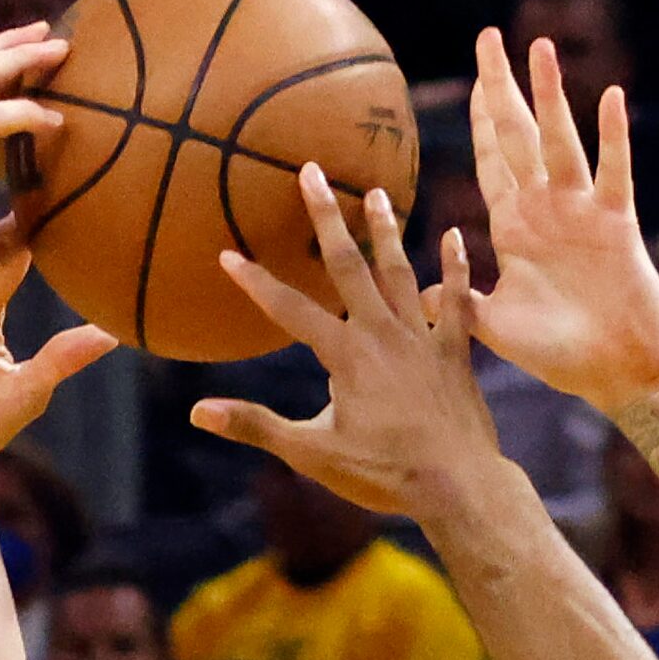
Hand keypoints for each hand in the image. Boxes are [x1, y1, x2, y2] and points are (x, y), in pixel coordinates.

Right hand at [190, 164, 502, 517]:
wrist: (460, 488)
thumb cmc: (385, 476)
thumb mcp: (314, 455)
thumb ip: (257, 427)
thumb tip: (198, 412)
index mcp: (346, 356)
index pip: (290, 309)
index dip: (256, 282)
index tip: (228, 253)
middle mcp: (384, 334)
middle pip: (350, 266)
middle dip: (326, 217)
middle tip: (311, 171)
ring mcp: (424, 339)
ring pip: (401, 272)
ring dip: (386, 231)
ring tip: (376, 193)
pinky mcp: (456, 352)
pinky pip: (458, 300)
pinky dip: (456, 268)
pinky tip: (456, 236)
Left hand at [458, 28, 658, 415]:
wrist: (619, 372)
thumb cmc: (561, 355)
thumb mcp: (494, 327)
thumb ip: (458, 301)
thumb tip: (413, 290)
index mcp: (514, 229)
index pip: (492, 162)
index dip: (481, 121)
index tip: (474, 80)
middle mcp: (546, 209)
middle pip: (519, 136)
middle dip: (502, 87)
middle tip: (488, 37)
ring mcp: (582, 212)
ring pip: (560, 141)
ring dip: (550, 95)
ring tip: (539, 47)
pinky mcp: (616, 224)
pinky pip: (614, 172)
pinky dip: (614, 137)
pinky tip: (611, 97)